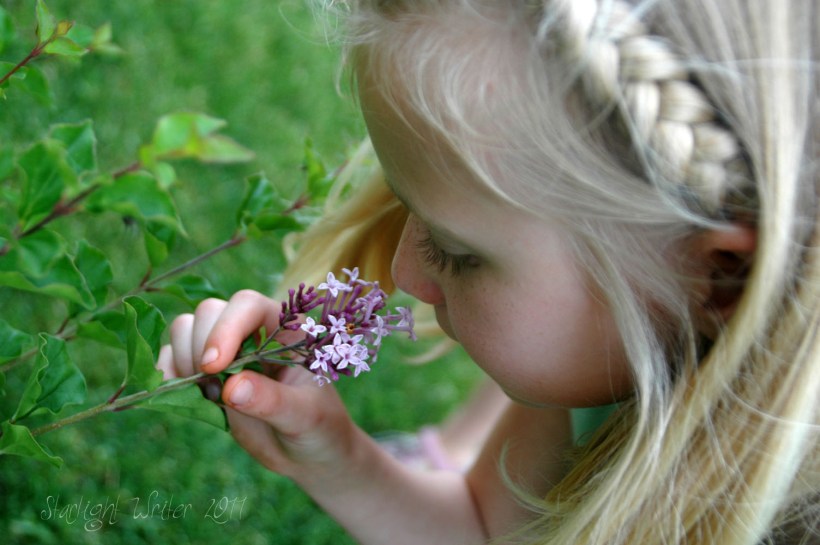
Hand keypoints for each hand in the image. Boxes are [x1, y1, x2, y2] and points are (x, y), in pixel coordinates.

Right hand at [156, 289, 358, 481]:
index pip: (247, 305)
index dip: (226, 328)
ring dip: (184, 360)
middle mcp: (253, 332)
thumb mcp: (304, 416)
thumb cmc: (319, 428)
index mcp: (286, 327)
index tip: (214, 366)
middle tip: (214, 389)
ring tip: (209, 396)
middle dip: (202, 348)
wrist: (308, 454)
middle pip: (209, 311)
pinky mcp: (205, 375)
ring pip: (185, 328)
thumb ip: (272, 400)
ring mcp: (226, 352)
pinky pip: (171, 357)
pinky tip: (189, 398)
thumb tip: (230, 387)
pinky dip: (168, 374)